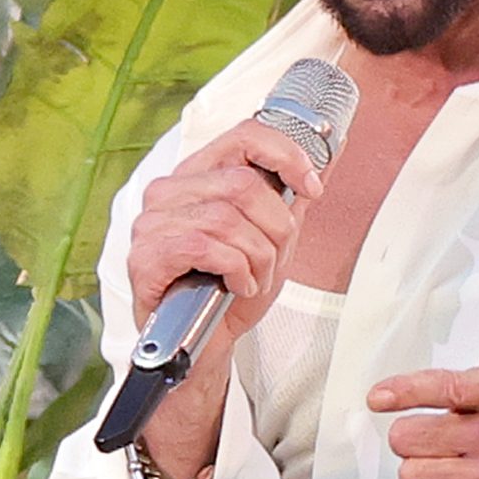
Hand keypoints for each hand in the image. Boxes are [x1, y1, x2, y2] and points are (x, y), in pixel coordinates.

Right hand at [125, 118, 318, 345]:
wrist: (204, 342)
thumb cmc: (229, 289)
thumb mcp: (273, 236)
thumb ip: (293, 194)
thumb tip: (332, 149)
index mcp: (199, 175)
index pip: (244, 136)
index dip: (286, 156)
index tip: (310, 187)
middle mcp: (170, 190)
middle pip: (242, 183)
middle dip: (274, 228)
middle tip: (274, 258)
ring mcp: (153, 222)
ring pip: (227, 218)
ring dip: (256, 257)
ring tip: (254, 278)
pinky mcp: (146, 255)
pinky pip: (205, 248)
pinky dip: (235, 270)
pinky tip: (236, 285)